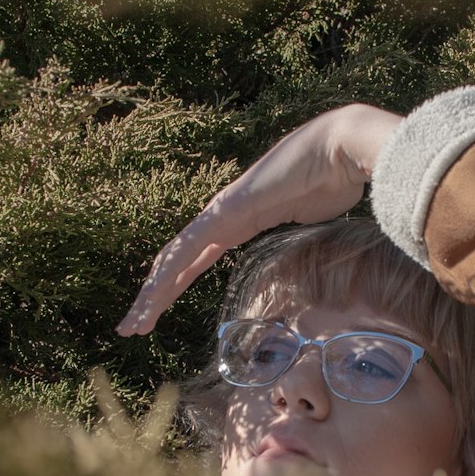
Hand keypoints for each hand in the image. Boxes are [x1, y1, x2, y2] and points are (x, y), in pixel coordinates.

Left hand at [116, 103, 401, 335]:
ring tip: (133, 324)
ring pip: (175, 257)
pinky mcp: (226, 210)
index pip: (197, 256)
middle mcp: (224, 215)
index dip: (176, 283)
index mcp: (242, 218)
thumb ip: (303, 234)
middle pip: (178, 260)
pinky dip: (168, 274)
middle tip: (134, 327)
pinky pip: (190, 247)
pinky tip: (151, 294)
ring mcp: (222, 210)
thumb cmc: (337, 178)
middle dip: (155, 294)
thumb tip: (322, 255)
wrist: (342, 148)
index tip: (159, 312)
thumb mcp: (314, 219)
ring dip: (152, 293)